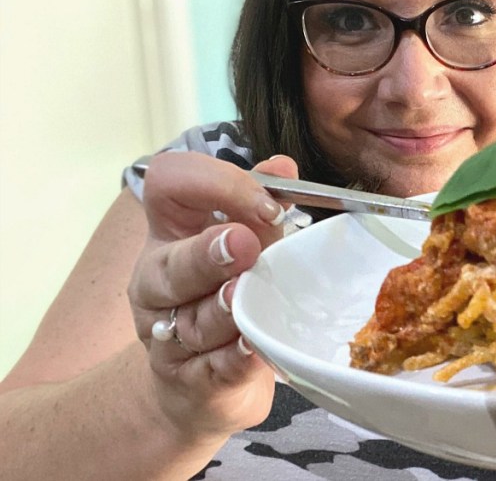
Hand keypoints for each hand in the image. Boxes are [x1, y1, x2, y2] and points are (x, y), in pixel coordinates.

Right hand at [127, 151, 297, 442]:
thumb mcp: (244, 245)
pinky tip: (253, 348)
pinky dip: (234, 359)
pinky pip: (212, 369)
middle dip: (207, 253)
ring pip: (193, 321)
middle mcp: (157, 281)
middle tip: (245, 244)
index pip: (168, 186)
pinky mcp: (191, 381)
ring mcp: (168, 336)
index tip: (267, 202)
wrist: (202, 384)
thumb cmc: (226, 296)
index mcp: (171, 232)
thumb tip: (283, 167)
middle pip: (171, 264)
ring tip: (244, 296)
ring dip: (223, 308)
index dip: (214, 184)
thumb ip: (260, 207)